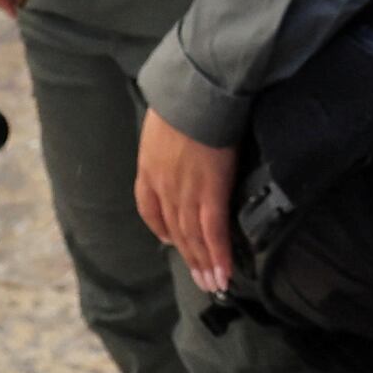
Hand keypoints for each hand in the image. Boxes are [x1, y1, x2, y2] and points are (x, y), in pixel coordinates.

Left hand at [136, 109, 239, 294]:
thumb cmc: (186, 95)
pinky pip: (213, 230)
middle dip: (189, 257)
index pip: (150, 209)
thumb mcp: (165, 119)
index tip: (172, 243)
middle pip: (174, 230)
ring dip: (203, 264)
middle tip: (201, 280)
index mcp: (149, 168)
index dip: (162, 229)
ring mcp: (185, 191)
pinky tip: (223, 272)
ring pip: (193, 237)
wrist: (198, 88)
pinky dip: (218, 254)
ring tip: (214, 284)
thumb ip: (169, 135)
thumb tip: (183, 136)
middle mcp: (163, 186)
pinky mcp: (210, 191)